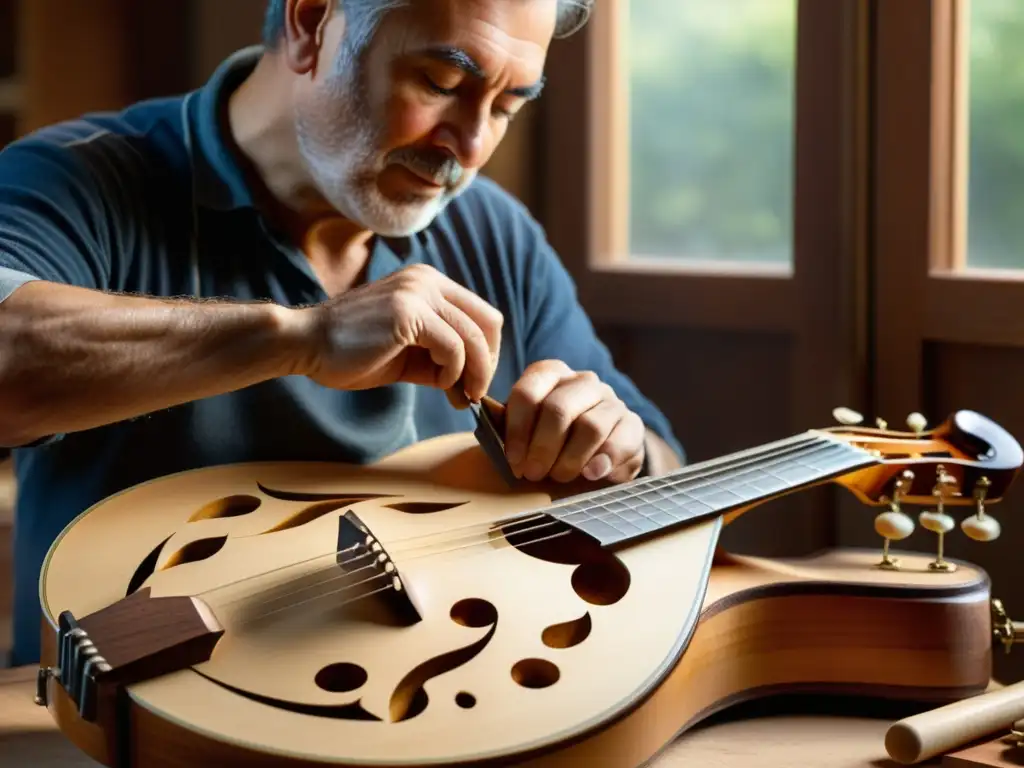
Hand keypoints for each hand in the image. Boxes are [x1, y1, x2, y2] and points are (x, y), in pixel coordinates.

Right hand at [295, 264, 502, 402]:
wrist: (306, 344)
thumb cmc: (351, 352)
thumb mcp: (407, 352)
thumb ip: (439, 358)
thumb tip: (471, 382)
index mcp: (428, 283)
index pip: (482, 314)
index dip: (487, 351)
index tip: (474, 382)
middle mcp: (427, 280)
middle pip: (489, 322)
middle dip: (488, 363)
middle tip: (474, 392)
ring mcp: (418, 292)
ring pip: (475, 336)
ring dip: (473, 373)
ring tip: (459, 395)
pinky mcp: (408, 313)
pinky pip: (454, 347)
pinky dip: (453, 372)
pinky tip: (438, 383)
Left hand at [503, 360, 645, 483]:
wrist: (601, 452)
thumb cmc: (554, 441)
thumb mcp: (528, 431)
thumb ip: (509, 428)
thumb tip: (491, 429)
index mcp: (550, 375)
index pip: (528, 392)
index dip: (517, 430)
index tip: (514, 460)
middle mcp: (582, 381)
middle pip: (558, 409)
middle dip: (542, 448)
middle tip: (534, 474)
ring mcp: (610, 400)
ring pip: (590, 426)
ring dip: (569, 459)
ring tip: (560, 477)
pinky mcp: (632, 424)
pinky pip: (618, 442)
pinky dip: (601, 462)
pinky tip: (590, 475)